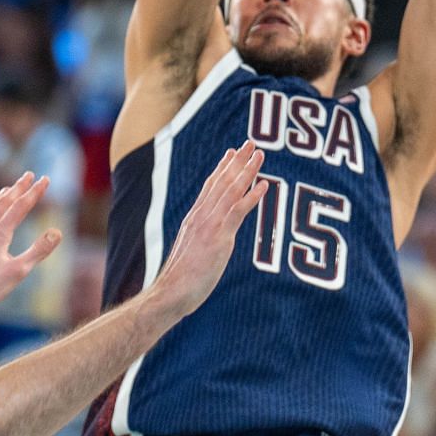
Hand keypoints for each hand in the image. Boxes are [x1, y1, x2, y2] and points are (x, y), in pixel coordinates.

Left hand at [0, 172, 64, 314]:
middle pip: (3, 203)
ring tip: (8, 189)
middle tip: (29, 174)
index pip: (20, 206)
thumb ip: (38, 251)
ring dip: (1, 197)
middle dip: (18, 188)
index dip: (34, 192)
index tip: (45, 179)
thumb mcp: (19, 272)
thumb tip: (57, 232)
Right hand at [152, 142, 268, 314]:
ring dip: (247, 170)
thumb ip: (200, 241)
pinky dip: (252, 196)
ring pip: (231, 191)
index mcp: (194, 219)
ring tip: (260, 154)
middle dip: (237, 161)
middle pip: (222, 182)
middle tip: (251, 143)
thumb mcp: (191, 254)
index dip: (222, 168)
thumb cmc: (181, 280)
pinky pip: (237, 211)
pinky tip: (264, 184)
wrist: (170, 293)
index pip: (210, 187)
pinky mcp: (218, 237)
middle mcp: (201, 216)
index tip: (232, 153)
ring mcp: (209, 225)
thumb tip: (208, 241)